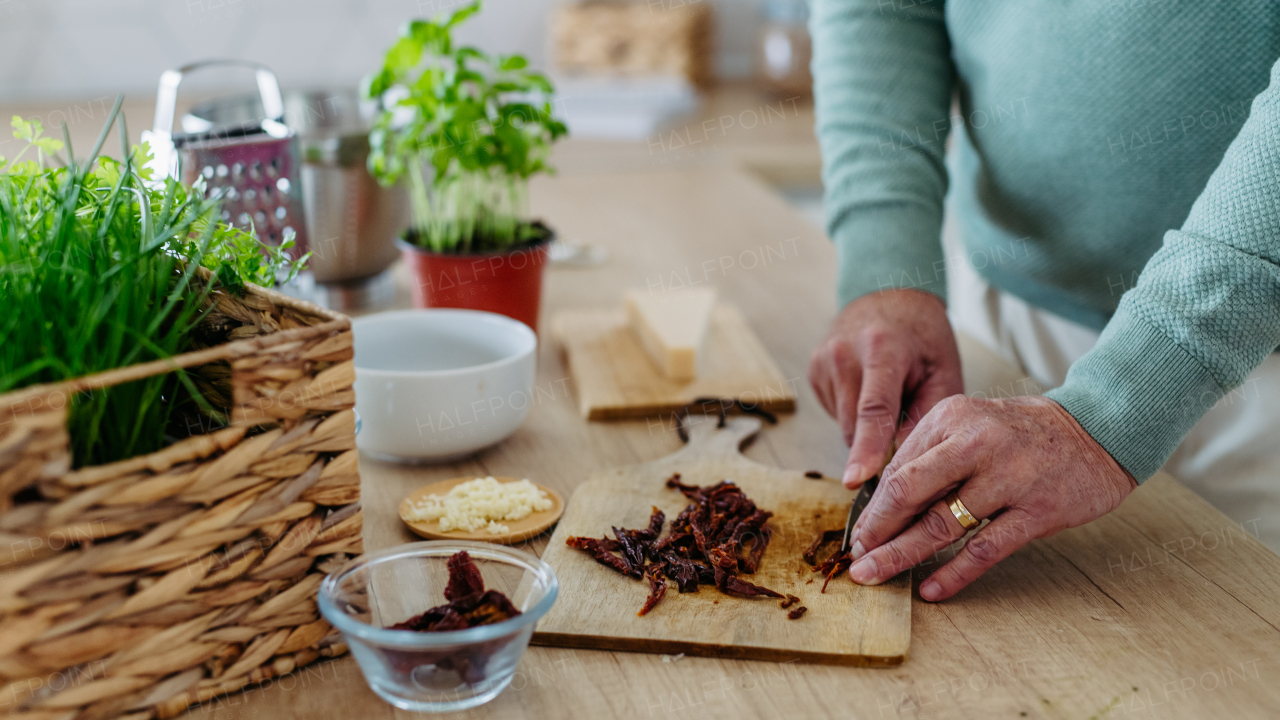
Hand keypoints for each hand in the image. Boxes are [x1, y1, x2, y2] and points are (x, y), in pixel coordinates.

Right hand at [808, 289, 962, 486]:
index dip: (866, 448)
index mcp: (882, 348)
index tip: (856, 480)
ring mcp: (823, 360)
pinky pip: (836, 411)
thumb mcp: (944, 372)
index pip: (873, 408)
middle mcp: (844, 352)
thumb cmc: (923, 338)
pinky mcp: (813, 369)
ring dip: (867, 426)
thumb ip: (927, 416)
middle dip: (876, 445)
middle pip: (854, 424)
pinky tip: (868, 388)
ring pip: (844, 423)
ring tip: (890, 395)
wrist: (889, 296)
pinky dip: (854, 412)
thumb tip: (902, 461)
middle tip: (903, 436)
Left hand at [846, 395, 1136, 600]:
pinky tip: (930, 589)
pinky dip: (954, 572)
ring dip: (902, 555)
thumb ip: (930, 456)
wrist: (1097, 430)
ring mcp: (1009, 477)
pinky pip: (985, 549)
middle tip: (856, 559)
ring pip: (942, 524)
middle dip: (877, 531)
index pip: (898, 469)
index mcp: (951, 417)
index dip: (873, 507)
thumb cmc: (1023, 434)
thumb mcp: (970, 424)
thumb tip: (884, 504)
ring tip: (876, 576)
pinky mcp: (1037, 510)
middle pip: (909, 493)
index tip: (857, 534)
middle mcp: (976, 442)